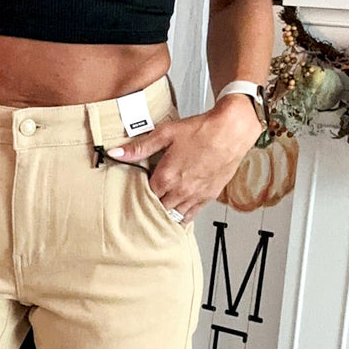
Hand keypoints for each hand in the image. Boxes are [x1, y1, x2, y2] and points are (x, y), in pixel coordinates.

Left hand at [106, 94, 261, 222]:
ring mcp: (195, 195)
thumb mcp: (165, 134)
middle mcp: (180, 190)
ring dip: (164, 215)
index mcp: (166, 177)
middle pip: (157, 209)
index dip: (135, 197)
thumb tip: (116, 152)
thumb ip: (139, 147)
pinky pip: (191, 215)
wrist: (231, 131)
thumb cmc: (201, 130)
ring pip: (173, 216)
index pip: (143, 197)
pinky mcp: (208, 196)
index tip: (130, 196)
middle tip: (140, 208)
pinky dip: (181, 218)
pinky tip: (175, 218)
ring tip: (155, 215)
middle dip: (148, 208)